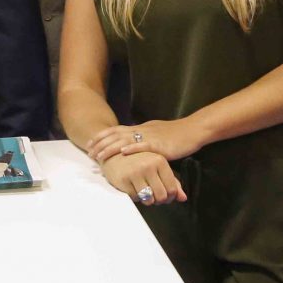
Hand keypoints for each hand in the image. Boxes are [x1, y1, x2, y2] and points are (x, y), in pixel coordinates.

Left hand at [90, 118, 204, 163]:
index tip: (90, 144)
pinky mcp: (160, 144)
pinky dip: (133, 148)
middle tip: (89, 152)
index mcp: (141, 128)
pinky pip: (144, 145)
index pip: (116, 130)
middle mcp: (142, 130)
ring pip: (126, 140)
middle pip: (117, 134)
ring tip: (100, 154)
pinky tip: (123, 152)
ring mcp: (150, 136)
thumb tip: (132, 145)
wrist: (192, 130)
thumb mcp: (155, 134)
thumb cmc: (176, 135)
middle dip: (101, 143)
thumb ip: (144, 138)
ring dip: (111, 147)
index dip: (102, 137)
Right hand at [99, 151, 186, 204]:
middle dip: (158, 200)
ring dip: (147, 200)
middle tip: (154, 196)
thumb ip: (172, 181)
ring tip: (143, 190)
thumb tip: (183, 198)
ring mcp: (135, 173)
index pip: (172, 189)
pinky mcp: (124, 180)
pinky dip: (135, 196)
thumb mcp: (157, 166)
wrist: (113, 153)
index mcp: (159, 160)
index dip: (170, 197)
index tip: (165, 195)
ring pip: (149, 200)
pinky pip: (135, 198)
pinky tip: (133, 186)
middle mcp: (148, 165)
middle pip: (161, 197)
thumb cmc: (138, 160)